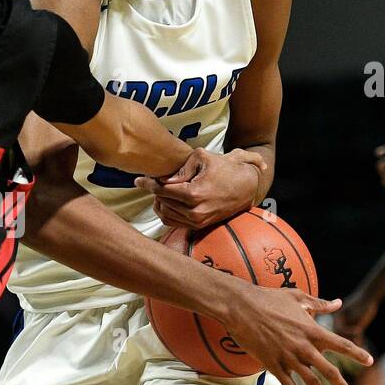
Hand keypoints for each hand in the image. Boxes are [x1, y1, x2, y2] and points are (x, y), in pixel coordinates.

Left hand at [135, 148, 264, 230]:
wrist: (247, 186)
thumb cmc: (225, 168)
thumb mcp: (203, 157)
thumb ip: (180, 168)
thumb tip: (164, 180)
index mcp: (194, 194)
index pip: (162, 190)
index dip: (148, 184)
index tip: (138, 180)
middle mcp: (195, 211)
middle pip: (161, 202)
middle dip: (154, 191)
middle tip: (150, 181)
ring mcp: (197, 221)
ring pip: (165, 214)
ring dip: (159, 202)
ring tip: (160, 190)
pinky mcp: (199, 226)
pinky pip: (173, 222)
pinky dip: (166, 212)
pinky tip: (166, 201)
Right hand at [225, 285, 373, 384]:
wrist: (241, 308)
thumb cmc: (268, 298)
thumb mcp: (297, 297)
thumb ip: (319, 304)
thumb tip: (338, 303)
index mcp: (312, 330)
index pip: (342, 345)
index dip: (357, 354)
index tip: (370, 361)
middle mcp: (304, 347)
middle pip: (329, 370)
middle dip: (341, 384)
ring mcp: (288, 358)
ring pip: (311, 382)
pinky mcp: (273, 365)